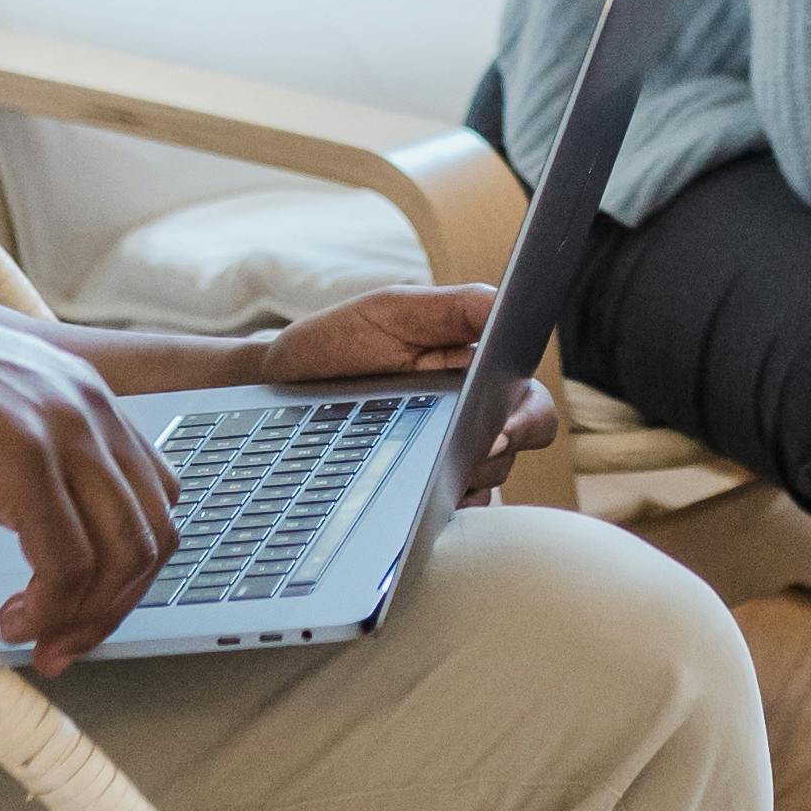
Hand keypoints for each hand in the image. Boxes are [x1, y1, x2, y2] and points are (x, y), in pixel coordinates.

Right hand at [0, 279, 183, 675]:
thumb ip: (28, 457)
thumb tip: (43, 528)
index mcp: (85, 395)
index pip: (153, 497)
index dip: (129, 568)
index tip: (88, 610)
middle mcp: (88, 406)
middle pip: (151, 532)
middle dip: (115, 605)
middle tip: (66, 644)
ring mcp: (58, 429)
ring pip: (121, 554)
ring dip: (85, 617)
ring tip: (37, 639)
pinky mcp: (20, 457)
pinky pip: (66, 562)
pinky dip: (49, 608)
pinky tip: (12, 619)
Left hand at [263, 284, 559, 482]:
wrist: (281, 385)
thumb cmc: (337, 341)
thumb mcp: (390, 310)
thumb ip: (451, 306)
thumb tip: (504, 305)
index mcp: (476, 367)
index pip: (528, 397)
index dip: (526, 416)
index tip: (500, 426)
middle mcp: (472, 411)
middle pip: (521, 443)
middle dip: (504, 448)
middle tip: (474, 449)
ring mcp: (449, 451)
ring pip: (489, 476)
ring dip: (467, 473)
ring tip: (429, 466)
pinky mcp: (424, 484)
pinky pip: (455, 505)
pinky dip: (447, 505)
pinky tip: (422, 498)